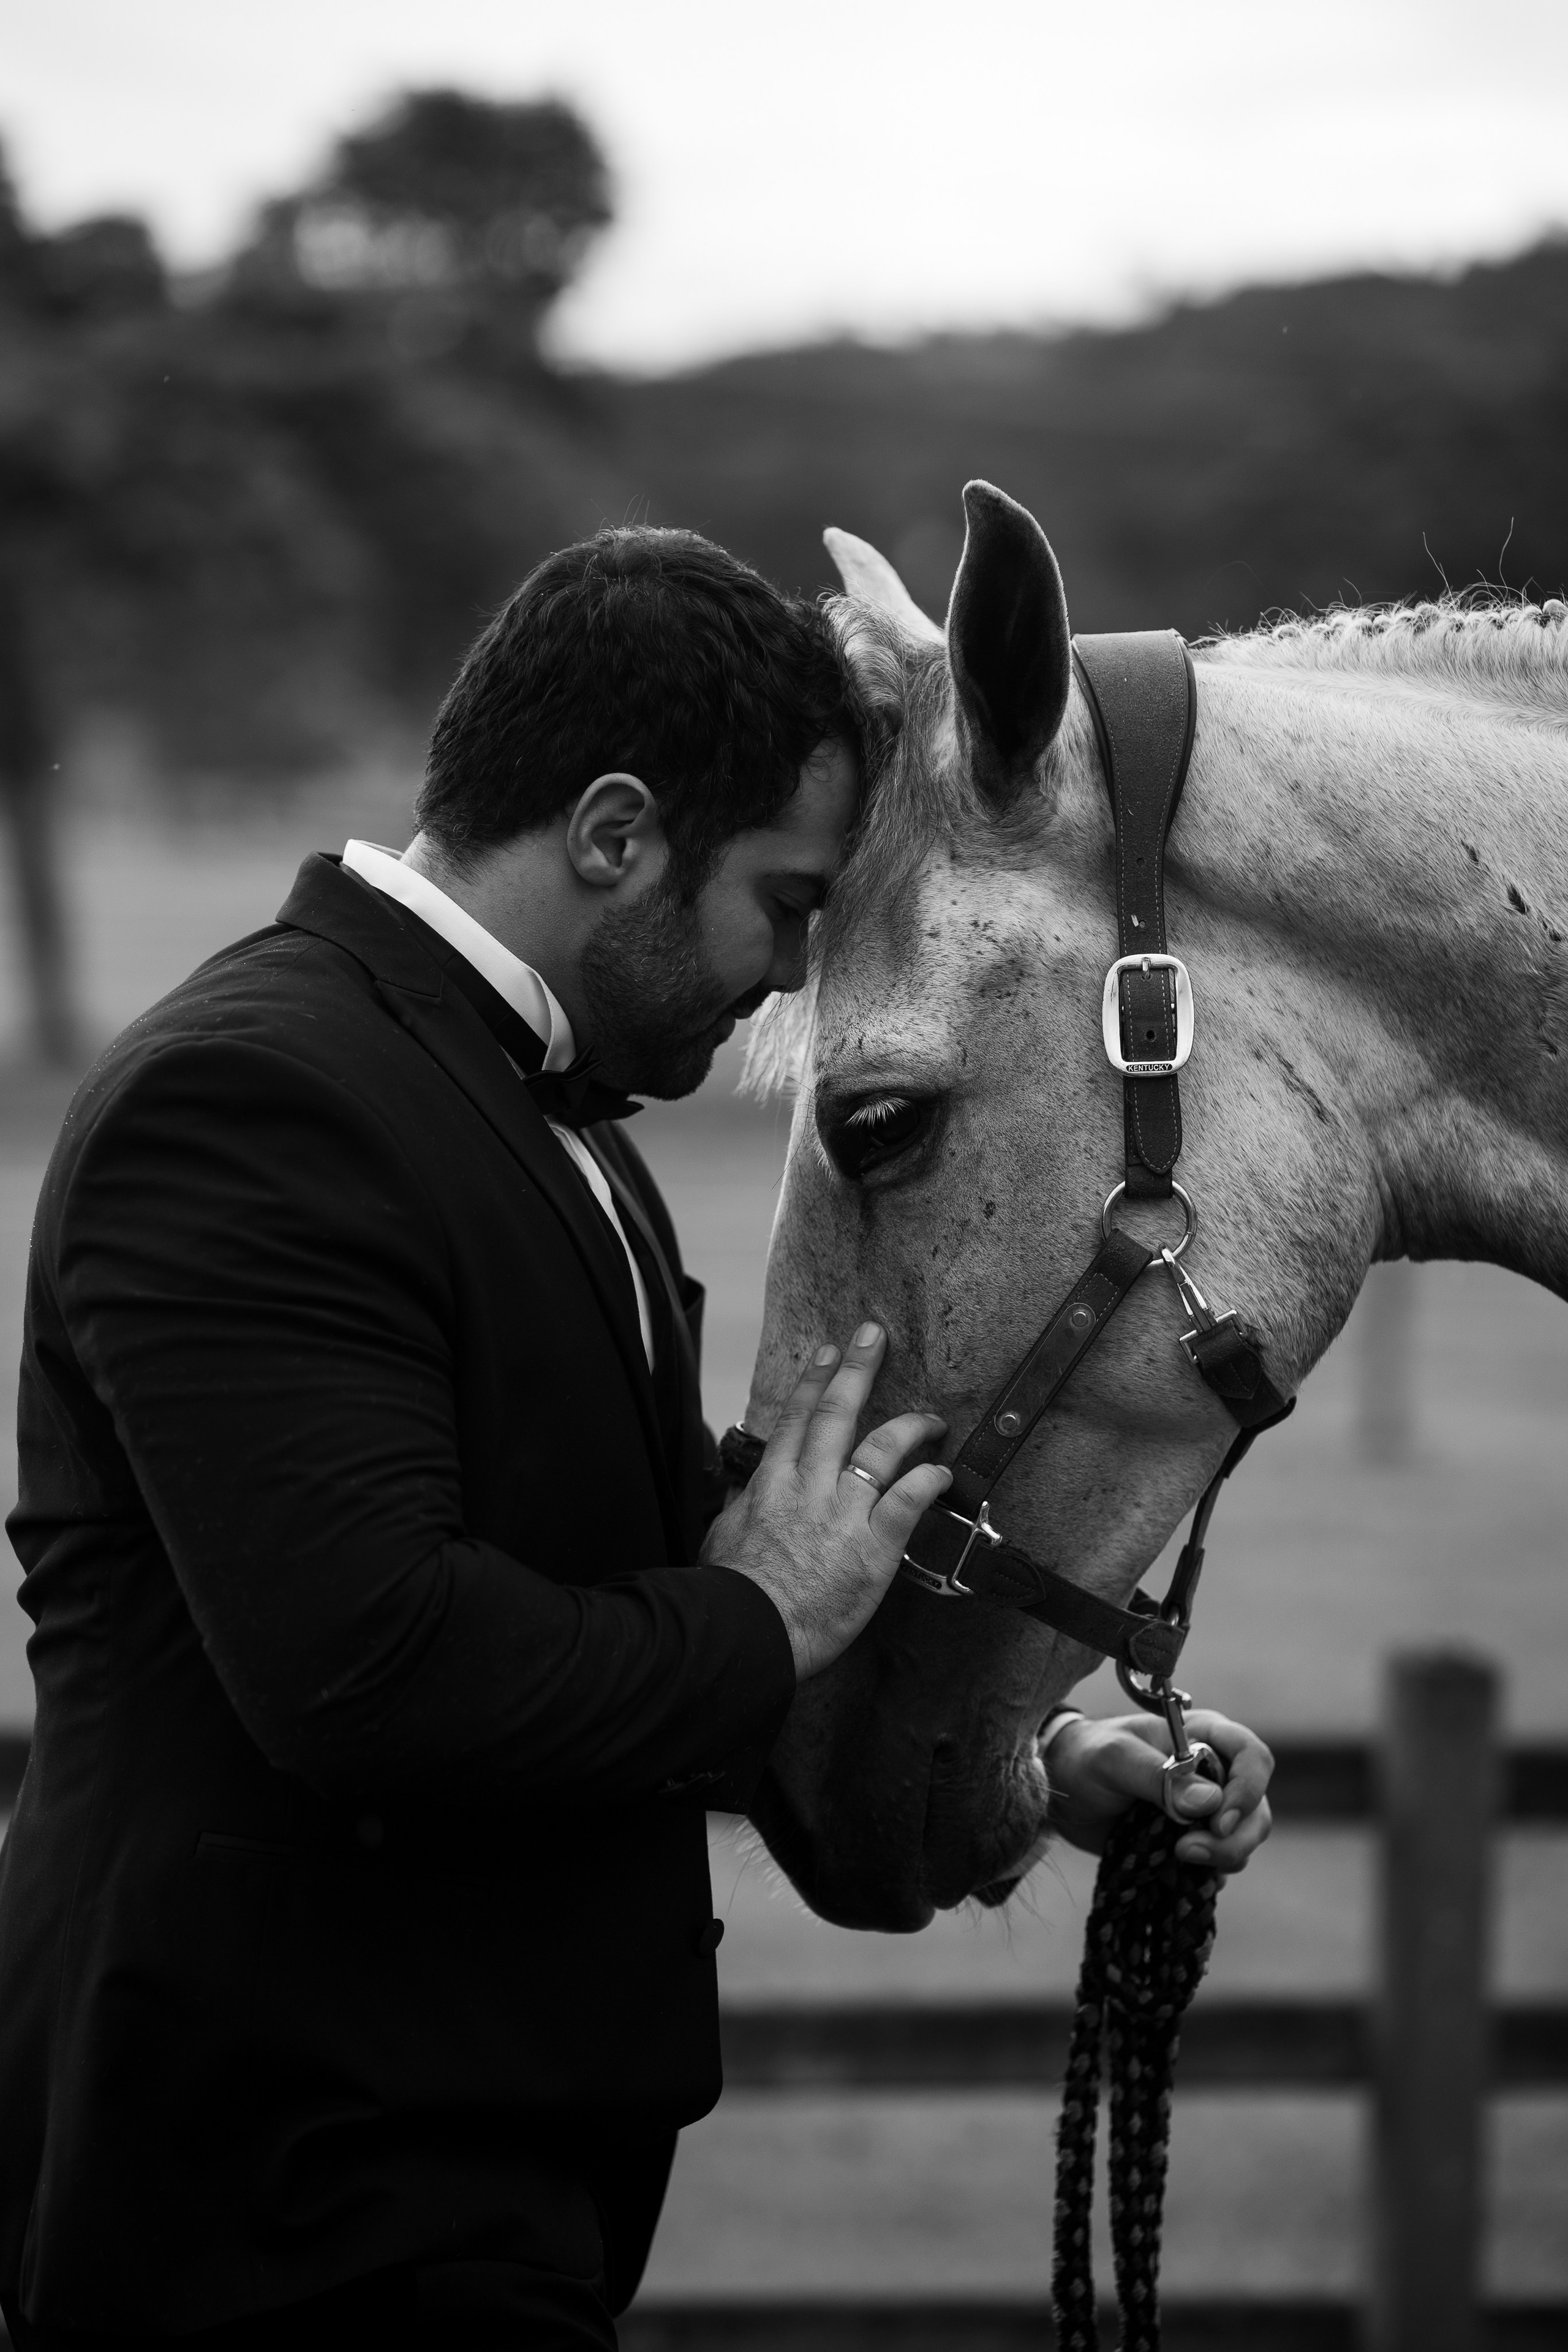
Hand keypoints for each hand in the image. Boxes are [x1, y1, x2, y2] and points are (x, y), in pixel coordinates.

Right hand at [701, 1323, 949, 1680]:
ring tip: (930, 1416)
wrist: (749, 1632)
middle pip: (835, 1415)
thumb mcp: (723, 1539)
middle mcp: (808, 1488)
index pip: (794, 1419)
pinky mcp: (873, 1546)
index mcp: (771, 1485)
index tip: (828, 1352)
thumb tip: (747, 1499)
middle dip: (857, 1371)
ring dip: (908, 1425)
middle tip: (874, 1336)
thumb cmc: (734, 1594)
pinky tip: (941, 1473)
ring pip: (879, 1449)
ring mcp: (842, 1513)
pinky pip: (907, 1501)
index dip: (814, 1380)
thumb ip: (744, 1511)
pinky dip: (927, 1482)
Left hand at [1043, 1707, 1273, 1872]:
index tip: (1217, 1821)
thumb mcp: (1113, 1758)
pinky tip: (1171, 1872)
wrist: (1065, 1791)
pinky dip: (1206, 1875)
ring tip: (1175, 1858)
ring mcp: (1208, 1811)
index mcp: (1205, 1737)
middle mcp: (1216, 1773)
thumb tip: (1209, 1802)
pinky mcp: (1195, 1841)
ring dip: (1221, 1858)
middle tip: (1188, 1851)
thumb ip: (1157, 1776)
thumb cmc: (1087, 1757)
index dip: (1247, 1790)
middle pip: (1256, 1809)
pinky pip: (1219, 1865)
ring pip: (1243, 1841)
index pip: (1253, 1757)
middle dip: (1234, 1838)